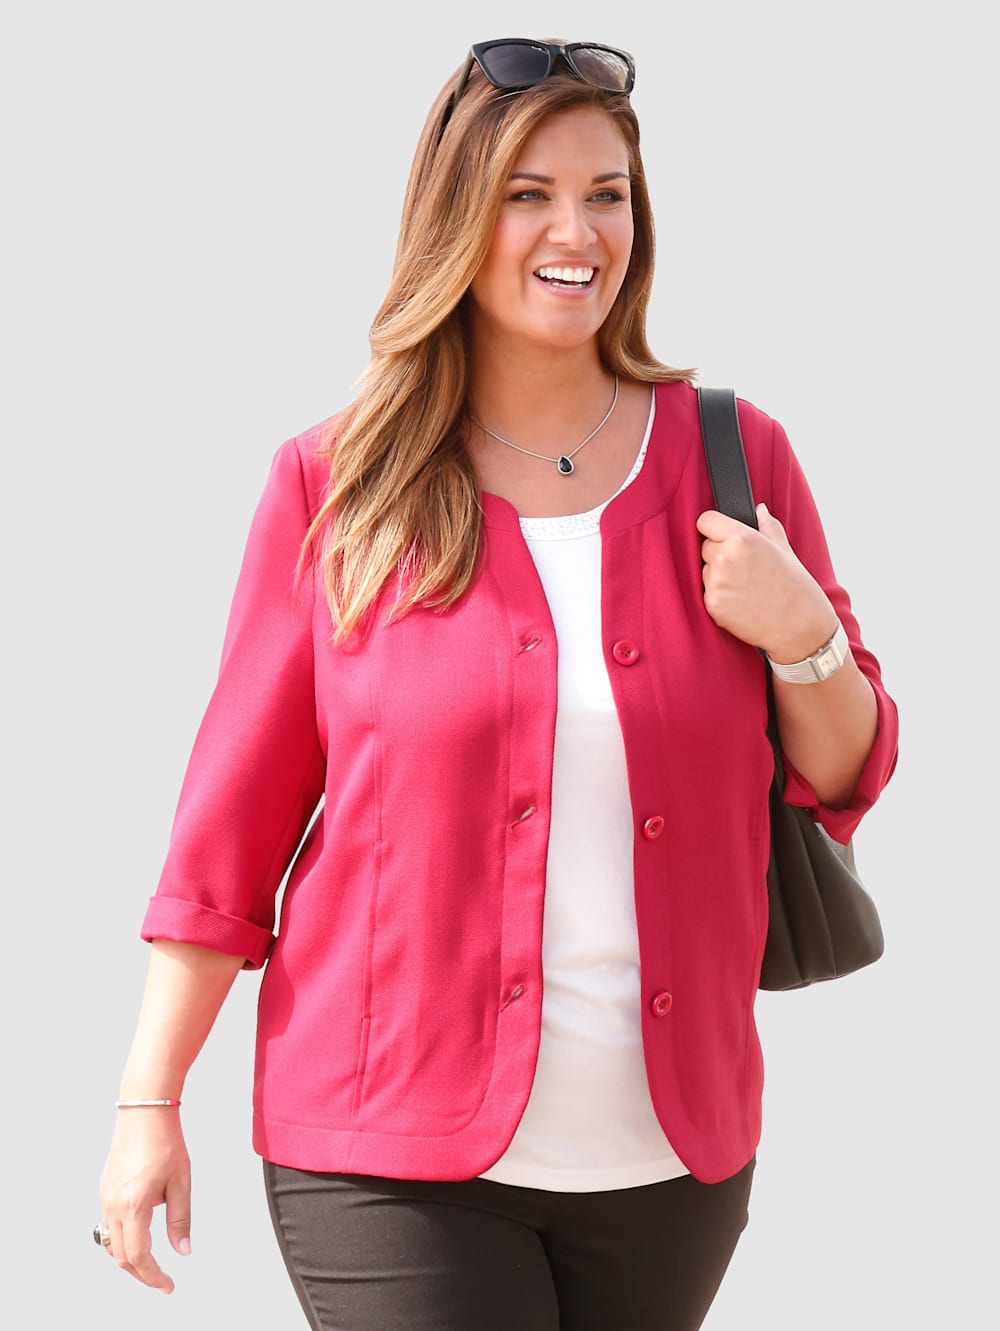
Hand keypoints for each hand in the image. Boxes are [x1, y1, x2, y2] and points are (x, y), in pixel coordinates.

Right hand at [98, 1109, 190, 1292]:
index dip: (153, 1276)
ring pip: (110, 1243)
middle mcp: (113, 1205)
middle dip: (141, 1272)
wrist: (144, 1111)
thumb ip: (180, 1220)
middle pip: (120, 1256)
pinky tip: (137, 1236)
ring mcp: (105, 1197)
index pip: (138, 1256)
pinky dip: (121, 1239)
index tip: (167, 1285)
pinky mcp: (104, 1189)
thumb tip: (183, 1249)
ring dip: (128, 1258)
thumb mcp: (181, 1182)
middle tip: (161, 1279)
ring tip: (151, 1263)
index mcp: (133, 1206)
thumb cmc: (165, 1142)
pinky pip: (107, 1225)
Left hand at [696, 503, 835, 661]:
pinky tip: (741, 601)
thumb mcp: (784, 549)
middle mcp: (725, 557)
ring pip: (704, 570)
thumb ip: (766, 525)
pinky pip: (707, 592)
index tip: (721, 535)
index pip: (705, 521)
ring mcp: (716, 583)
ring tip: (746, 586)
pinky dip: (719, 596)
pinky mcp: (712, 605)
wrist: (800, 625)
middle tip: (745, 568)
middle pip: (705, 546)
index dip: (714, 528)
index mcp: (742, 537)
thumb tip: (758, 509)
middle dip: (719, 553)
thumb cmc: (795, 586)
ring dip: (718, 576)